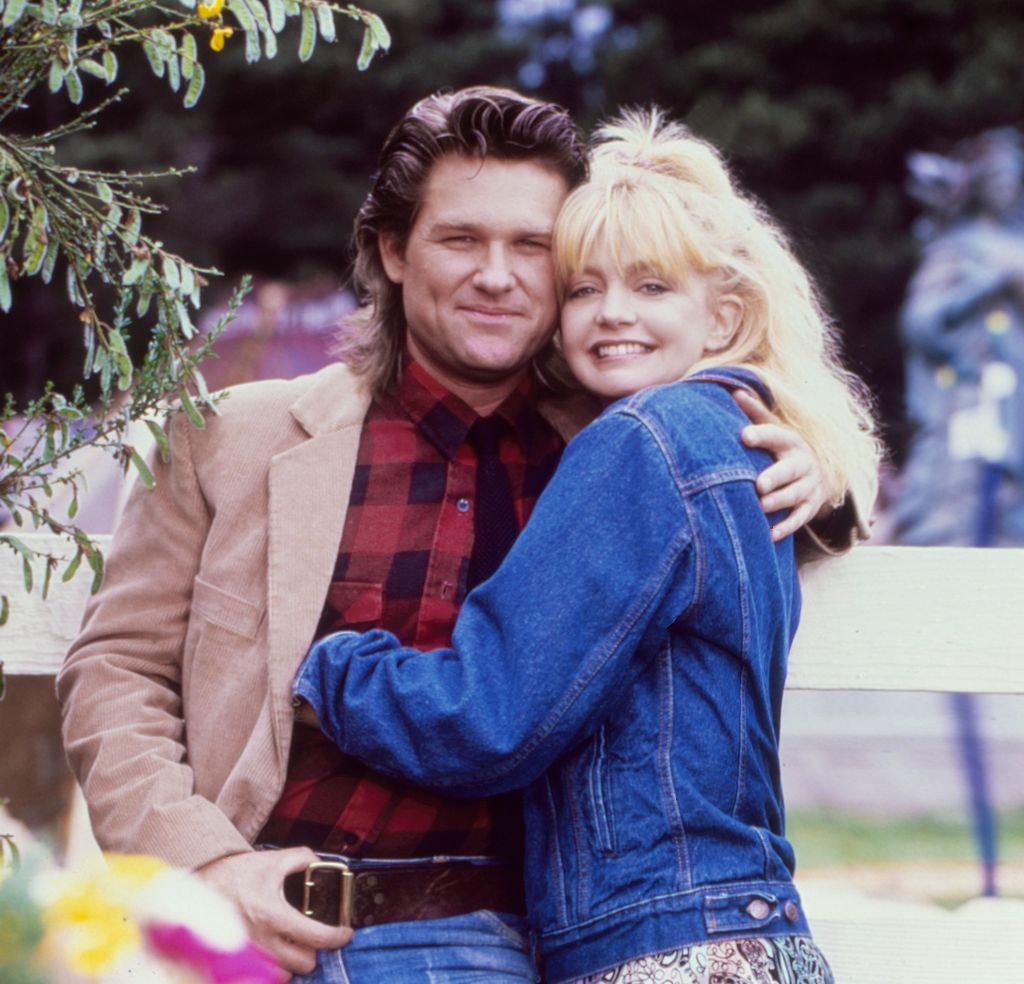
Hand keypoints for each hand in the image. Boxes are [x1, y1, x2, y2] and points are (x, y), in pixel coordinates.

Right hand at [197, 848, 352, 977]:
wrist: (197, 890)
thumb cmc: (234, 875)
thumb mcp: (271, 860)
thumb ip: (301, 858)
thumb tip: (319, 862)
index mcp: (274, 916)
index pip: (316, 937)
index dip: (338, 936)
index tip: (345, 932)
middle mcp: (263, 941)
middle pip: (305, 963)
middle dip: (315, 950)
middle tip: (315, 935)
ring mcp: (250, 955)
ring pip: (286, 973)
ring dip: (294, 960)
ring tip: (295, 942)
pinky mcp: (238, 962)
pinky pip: (265, 977)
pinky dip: (275, 967)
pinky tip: (277, 949)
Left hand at [731, 388, 828, 541]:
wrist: (821, 473)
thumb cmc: (784, 449)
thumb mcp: (775, 429)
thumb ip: (756, 413)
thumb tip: (734, 391)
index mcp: (791, 441)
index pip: (777, 435)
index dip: (762, 434)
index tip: (744, 436)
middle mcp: (802, 463)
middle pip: (790, 469)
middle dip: (776, 476)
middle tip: (759, 484)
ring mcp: (808, 486)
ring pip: (795, 494)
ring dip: (779, 501)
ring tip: (760, 506)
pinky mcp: (810, 507)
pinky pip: (800, 518)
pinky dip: (787, 527)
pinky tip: (771, 534)